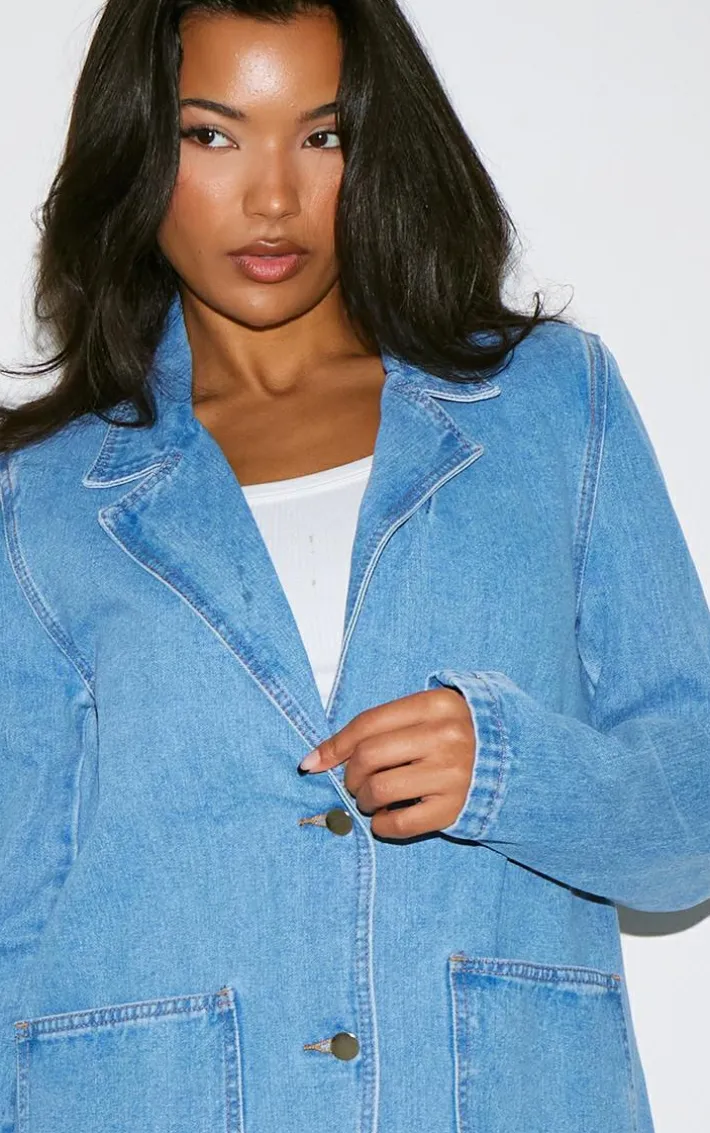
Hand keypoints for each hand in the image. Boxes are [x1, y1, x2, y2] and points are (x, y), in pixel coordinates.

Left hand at [298, 688, 475, 838]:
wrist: (518, 760)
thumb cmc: (460, 734)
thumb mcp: (431, 713)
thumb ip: (384, 725)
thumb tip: (318, 757)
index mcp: (436, 705)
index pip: (368, 724)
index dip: (334, 745)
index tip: (311, 763)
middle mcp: (445, 737)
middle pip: (368, 757)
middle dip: (350, 775)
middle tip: (355, 782)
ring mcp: (452, 774)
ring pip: (379, 790)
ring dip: (363, 800)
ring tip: (371, 799)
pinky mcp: (455, 809)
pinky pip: (400, 824)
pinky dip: (381, 825)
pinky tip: (385, 818)